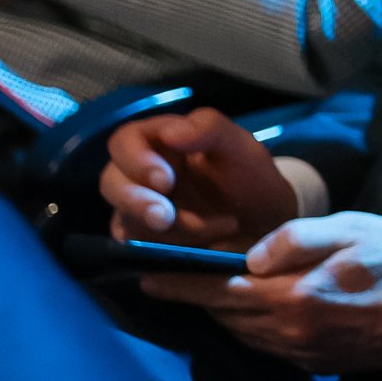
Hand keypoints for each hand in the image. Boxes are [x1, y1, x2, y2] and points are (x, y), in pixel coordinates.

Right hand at [103, 107, 300, 249]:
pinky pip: (138, 251)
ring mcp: (140, 213)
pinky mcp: (146, 245)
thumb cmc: (253, 180)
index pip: (125, 142)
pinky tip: (203, 249)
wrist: (270, 227)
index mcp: (160, 143)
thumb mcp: (242, 148)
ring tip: (218, 228)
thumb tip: (170, 133)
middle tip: (165, 218)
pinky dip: (168, 251)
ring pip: (125, 220)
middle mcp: (141, 177)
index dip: (135, 160)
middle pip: (111, 183)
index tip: (164, 180)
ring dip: (166, 230)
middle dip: (136, 202)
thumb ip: (210, 129)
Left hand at [138, 212, 381, 372]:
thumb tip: (248, 255)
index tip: (144, 273)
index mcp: (292, 297)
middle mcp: (289, 333)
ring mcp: (302, 353)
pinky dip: (250, 328)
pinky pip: (266, 346)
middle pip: (224, 315)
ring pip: (242, 334)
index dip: (178, 282)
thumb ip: (295, 238)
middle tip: (169, 276)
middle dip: (195, 296)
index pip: (217, 290)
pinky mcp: (315, 364)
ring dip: (221, 314)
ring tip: (205, 292)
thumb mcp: (352, 229)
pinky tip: (252, 311)